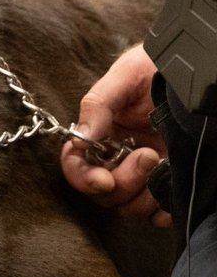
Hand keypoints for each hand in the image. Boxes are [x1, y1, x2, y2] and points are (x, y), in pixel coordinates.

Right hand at [59, 44, 170, 227]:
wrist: (200, 64)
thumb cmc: (158, 65)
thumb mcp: (126, 75)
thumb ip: (98, 105)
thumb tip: (81, 139)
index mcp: (101, 134)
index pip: (76, 166)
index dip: (84, 179)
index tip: (104, 180)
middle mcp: (119, 157)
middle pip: (104, 193)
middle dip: (123, 182)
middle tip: (147, 155)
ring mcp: (146, 172)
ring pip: (129, 206)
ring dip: (143, 195)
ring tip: (163, 161)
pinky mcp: (172, 181)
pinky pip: (159, 212)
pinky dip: (163, 209)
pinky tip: (172, 187)